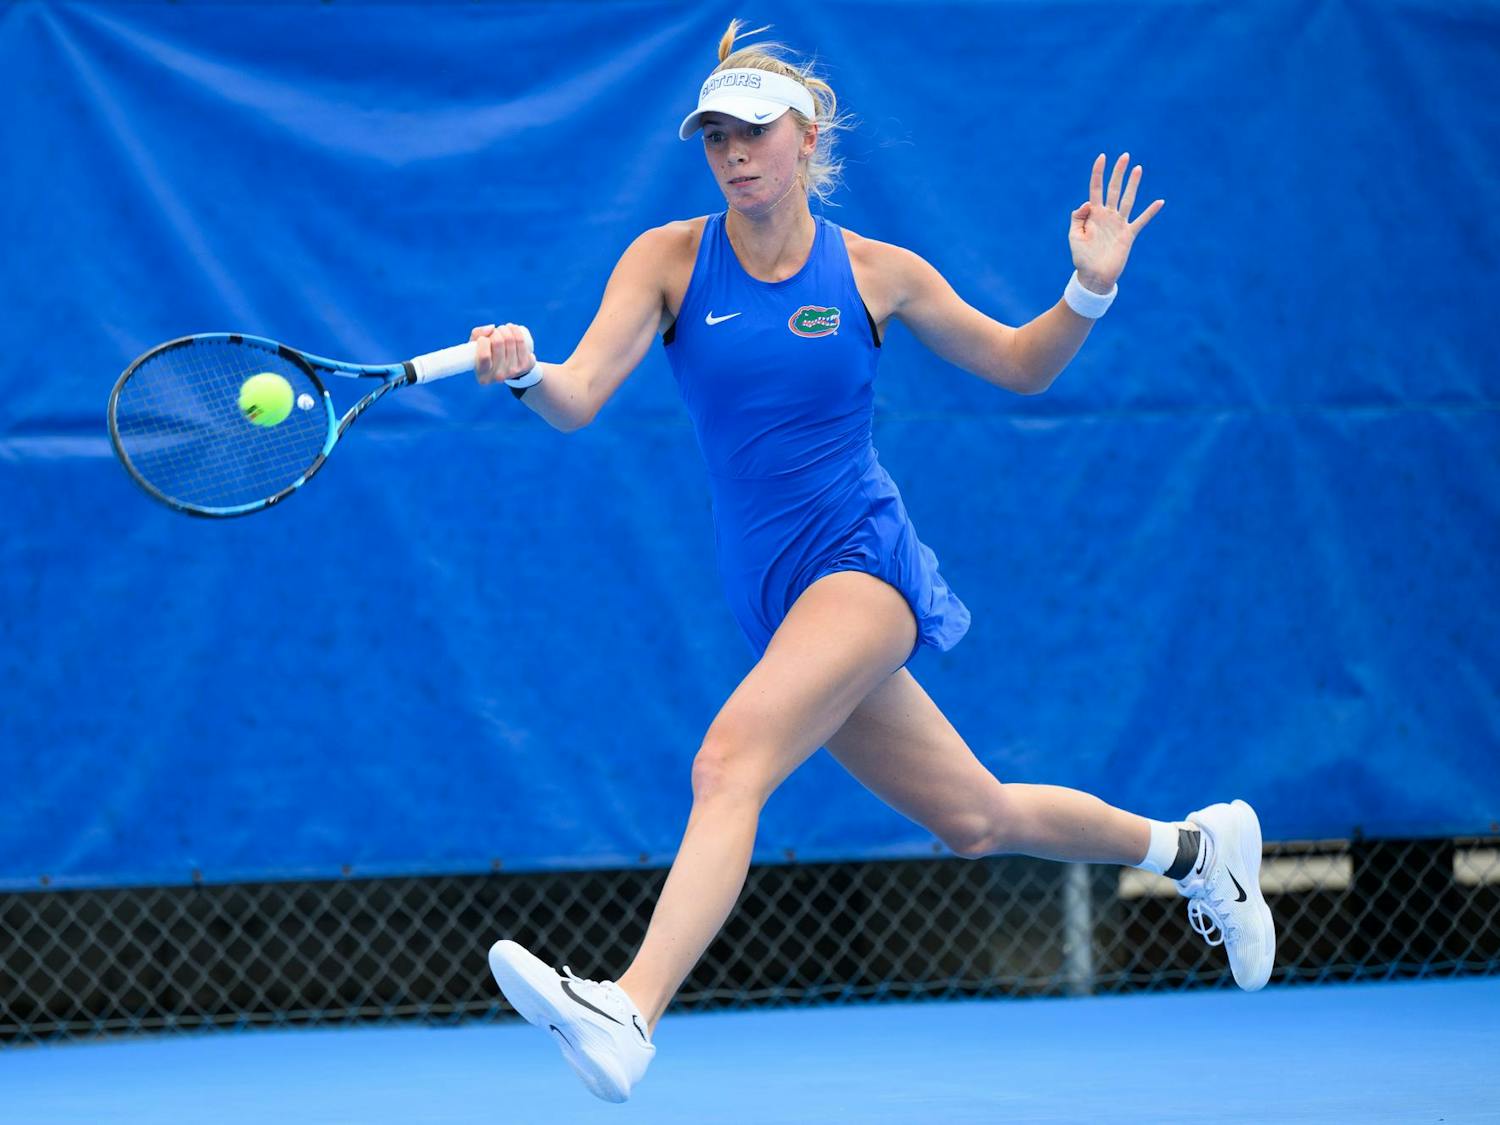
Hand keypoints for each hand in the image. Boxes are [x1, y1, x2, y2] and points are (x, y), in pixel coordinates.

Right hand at [471, 323, 535, 383]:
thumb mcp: (475, 349)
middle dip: (496, 331)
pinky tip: (512, 329)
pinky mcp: (526, 365)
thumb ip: (477, 335)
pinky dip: (516, 330)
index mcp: (483, 376)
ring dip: (506, 328)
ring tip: (503, 329)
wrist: (509, 369)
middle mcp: (499, 376)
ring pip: (510, 339)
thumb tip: (492, 327)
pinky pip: (521, 341)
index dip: (483, 341)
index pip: (484, 356)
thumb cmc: (488, 356)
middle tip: (496, 332)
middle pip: (498, 342)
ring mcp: (514, 371)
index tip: (483, 339)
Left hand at [1068, 153, 1163, 292]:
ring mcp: (1119, 224)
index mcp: (1093, 214)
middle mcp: (1107, 216)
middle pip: (1113, 189)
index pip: (1096, 189)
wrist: (1093, 277)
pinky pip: (1141, 221)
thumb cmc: (1081, 257)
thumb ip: (1077, 217)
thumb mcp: (1074, 236)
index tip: (1102, 157)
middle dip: (1118, 172)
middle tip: (1124, 156)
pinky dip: (1150, 211)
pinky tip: (1160, 201)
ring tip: (1138, 168)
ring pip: (1127, 199)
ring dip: (1133, 184)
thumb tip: (1087, 203)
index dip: (1098, 173)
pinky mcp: (1128, 235)